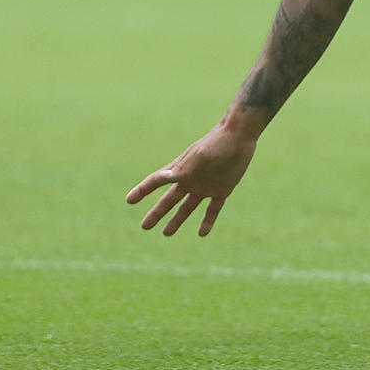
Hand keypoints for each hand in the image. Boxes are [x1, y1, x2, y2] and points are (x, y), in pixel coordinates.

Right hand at [126, 121, 257, 236]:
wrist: (240, 136)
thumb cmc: (217, 143)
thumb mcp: (199, 156)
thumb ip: (183, 167)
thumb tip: (164, 175)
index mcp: (181, 170)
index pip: (157, 181)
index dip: (142, 190)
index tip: (129, 200)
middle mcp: (190, 179)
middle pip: (169, 200)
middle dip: (156, 213)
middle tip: (144, 226)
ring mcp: (206, 185)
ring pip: (187, 208)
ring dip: (177, 220)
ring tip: (166, 234)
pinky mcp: (222, 189)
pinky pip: (213, 209)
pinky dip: (207, 221)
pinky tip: (202, 233)